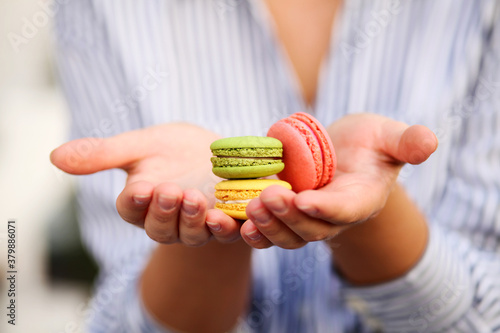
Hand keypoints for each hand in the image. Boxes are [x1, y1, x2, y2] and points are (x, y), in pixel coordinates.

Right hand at [50, 123, 234, 246]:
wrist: (215, 153)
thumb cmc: (172, 149)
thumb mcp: (140, 145)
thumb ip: (103, 154)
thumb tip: (55, 156)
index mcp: (142, 203)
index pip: (132, 209)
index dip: (136, 202)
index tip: (141, 188)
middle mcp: (167, 221)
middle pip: (159, 228)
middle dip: (164, 212)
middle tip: (170, 190)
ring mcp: (197, 225)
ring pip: (190, 235)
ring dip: (192, 221)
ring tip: (196, 199)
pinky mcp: (225, 224)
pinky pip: (225, 235)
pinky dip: (225, 230)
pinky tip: (224, 217)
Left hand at [229, 113, 437, 248]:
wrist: (343, 155)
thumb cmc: (368, 144)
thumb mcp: (387, 135)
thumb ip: (406, 141)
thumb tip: (429, 142)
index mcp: (360, 199)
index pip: (346, 210)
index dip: (328, 208)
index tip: (308, 200)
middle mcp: (332, 217)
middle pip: (311, 229)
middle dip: (290, 217)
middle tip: (269, 197)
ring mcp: (305, 220)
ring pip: (286, 236)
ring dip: (267, 226)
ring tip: (249, 206)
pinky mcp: (283, 215)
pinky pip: (267, 229)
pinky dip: (250, 228)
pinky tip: (229, 218)